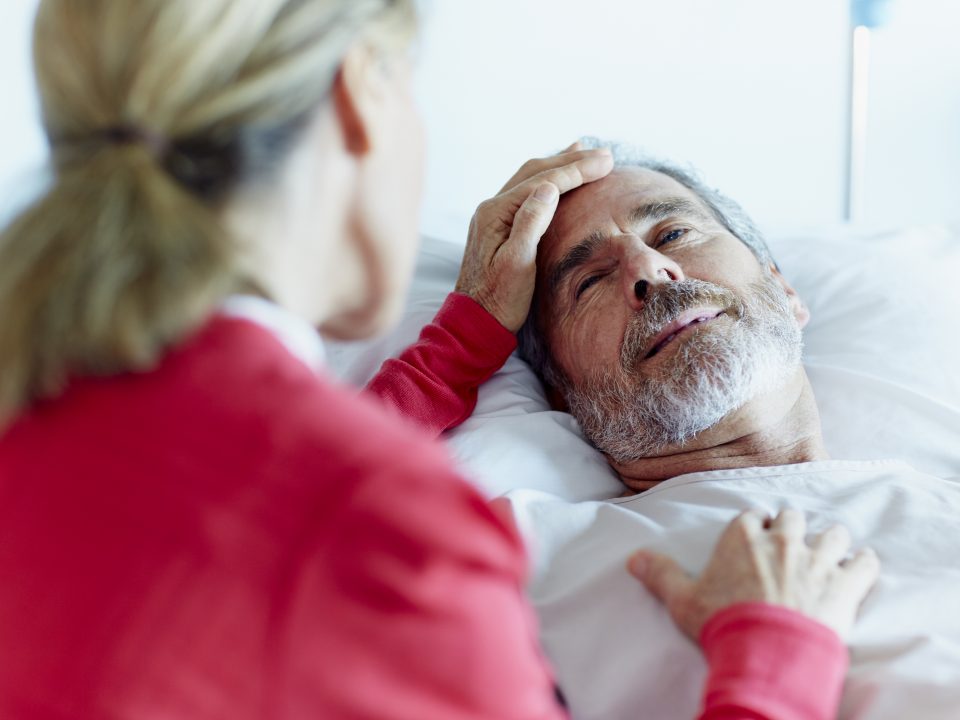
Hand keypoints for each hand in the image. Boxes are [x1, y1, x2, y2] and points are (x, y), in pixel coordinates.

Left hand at [454, 142, 613, 332]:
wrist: (475, 323)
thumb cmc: (499, 300)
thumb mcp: (518, 264)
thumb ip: (531, 223)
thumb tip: (549, 188)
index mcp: (496, 213)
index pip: (543, 182)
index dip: (577, 169)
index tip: (607, 161)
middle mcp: (492, 208)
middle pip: (536, 173)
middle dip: (571, 161)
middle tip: (605, 154)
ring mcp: (494, 217)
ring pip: (530, 179)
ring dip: (558, 165)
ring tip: (582, 151)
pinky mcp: (499, 228)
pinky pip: (526, 194)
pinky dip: (547, 181)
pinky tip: (557, 182)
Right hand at [627, 508, 879, 639]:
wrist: (767, 653)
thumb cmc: (722, 623)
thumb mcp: (682, 600)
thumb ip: (660, 574)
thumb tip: (632, 557)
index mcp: (743, 537)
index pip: (752, 516)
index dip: (753, 527)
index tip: (753, 537)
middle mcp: (781, 539)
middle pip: (792, 517)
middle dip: (791, 527)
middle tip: (788, 543)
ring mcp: (817, 559)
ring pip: (833, 533)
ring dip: (829, 541)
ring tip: (826, 552)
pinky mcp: (845, 583)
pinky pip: (865, 561)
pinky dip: (862, 564)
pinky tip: (858, 568)